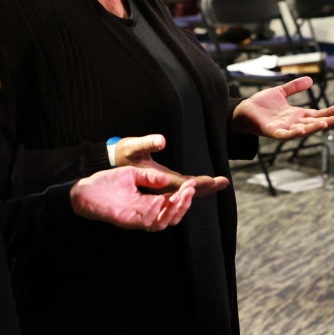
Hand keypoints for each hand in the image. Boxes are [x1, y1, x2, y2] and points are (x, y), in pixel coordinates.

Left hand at [70, 167, 195, 231]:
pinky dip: (155, 213)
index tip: (192, 185)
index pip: (172, 205)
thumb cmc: (106, 183)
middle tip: (189, 191)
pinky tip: (160, 200)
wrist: (85, 189)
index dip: (184, 196)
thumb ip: (149, 177)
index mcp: (148, 203)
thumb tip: (167, 181)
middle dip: (184, 205)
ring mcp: (136, 219)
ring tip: (179, 196)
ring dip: (173, 211)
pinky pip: (145, 222)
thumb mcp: (132, 174)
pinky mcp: (126, 220)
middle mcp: (145, 213)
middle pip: (171, 218)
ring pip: (162, 223)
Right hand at [111, 135, 228, 196]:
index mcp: (155, 181)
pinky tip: (203, 184)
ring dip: (202, 189)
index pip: (180, 185)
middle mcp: (160, 188)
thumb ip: (147, 143)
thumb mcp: (133, 146)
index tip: (212, 180)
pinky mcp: (160, 186)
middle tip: (224, 182)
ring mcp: (160, 189)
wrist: (109, 166)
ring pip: (184, 193)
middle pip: (186, 193)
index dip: (196, 184)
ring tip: (220, 182)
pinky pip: (179, 189)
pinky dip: (193, 188)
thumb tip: (162, 141)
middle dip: (206, 188)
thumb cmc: (122, 154)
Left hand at [231, 77, 333, 140]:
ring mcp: (283, 128)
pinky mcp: (272, 131)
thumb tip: (310, 80)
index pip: (315, 114)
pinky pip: (284, 135)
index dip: (327, 112)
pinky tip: (302, 130)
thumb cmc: (261, 103)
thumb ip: (294, 87)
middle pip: (312, 123)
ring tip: (325, 124)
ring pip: (302, 130)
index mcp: (295, 114)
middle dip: (326, 121)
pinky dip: (293, 133)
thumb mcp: (280, 92)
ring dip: (313, 128)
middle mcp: (292, 123)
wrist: (243, 110)